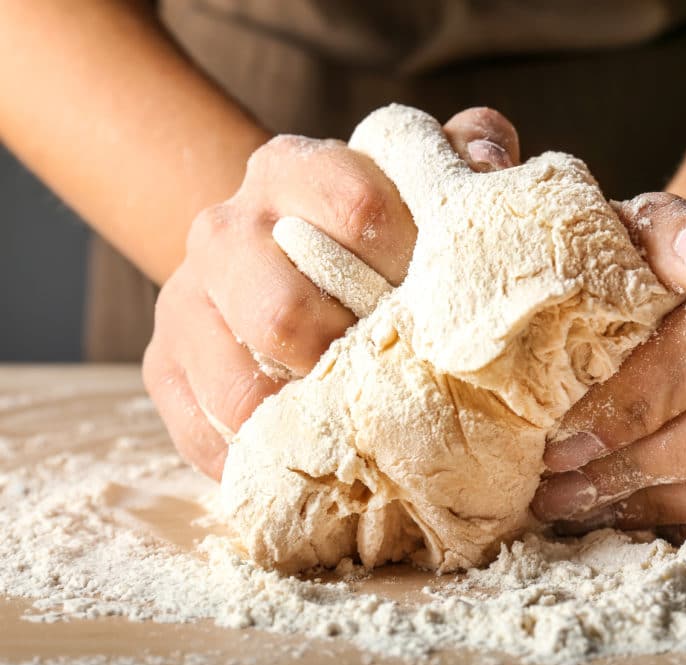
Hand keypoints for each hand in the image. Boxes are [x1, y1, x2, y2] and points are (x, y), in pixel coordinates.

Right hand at [143, 108, 520, 478]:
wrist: (270, 253)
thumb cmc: (366, 225)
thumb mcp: (415, 175)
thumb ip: (463, 151)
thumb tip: (490, 163)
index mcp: (292, 169)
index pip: (359, 211)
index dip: (415, 267)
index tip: (449, 305)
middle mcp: (225, 227)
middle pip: (285, 313)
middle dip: (353, 362)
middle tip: (404, 384)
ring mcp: (184, 301)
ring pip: (237, 387)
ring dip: (307, 423)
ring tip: (362, 433)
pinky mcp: (162, 365)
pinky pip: (205, 433)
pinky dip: (263, 459)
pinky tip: (312, 459)